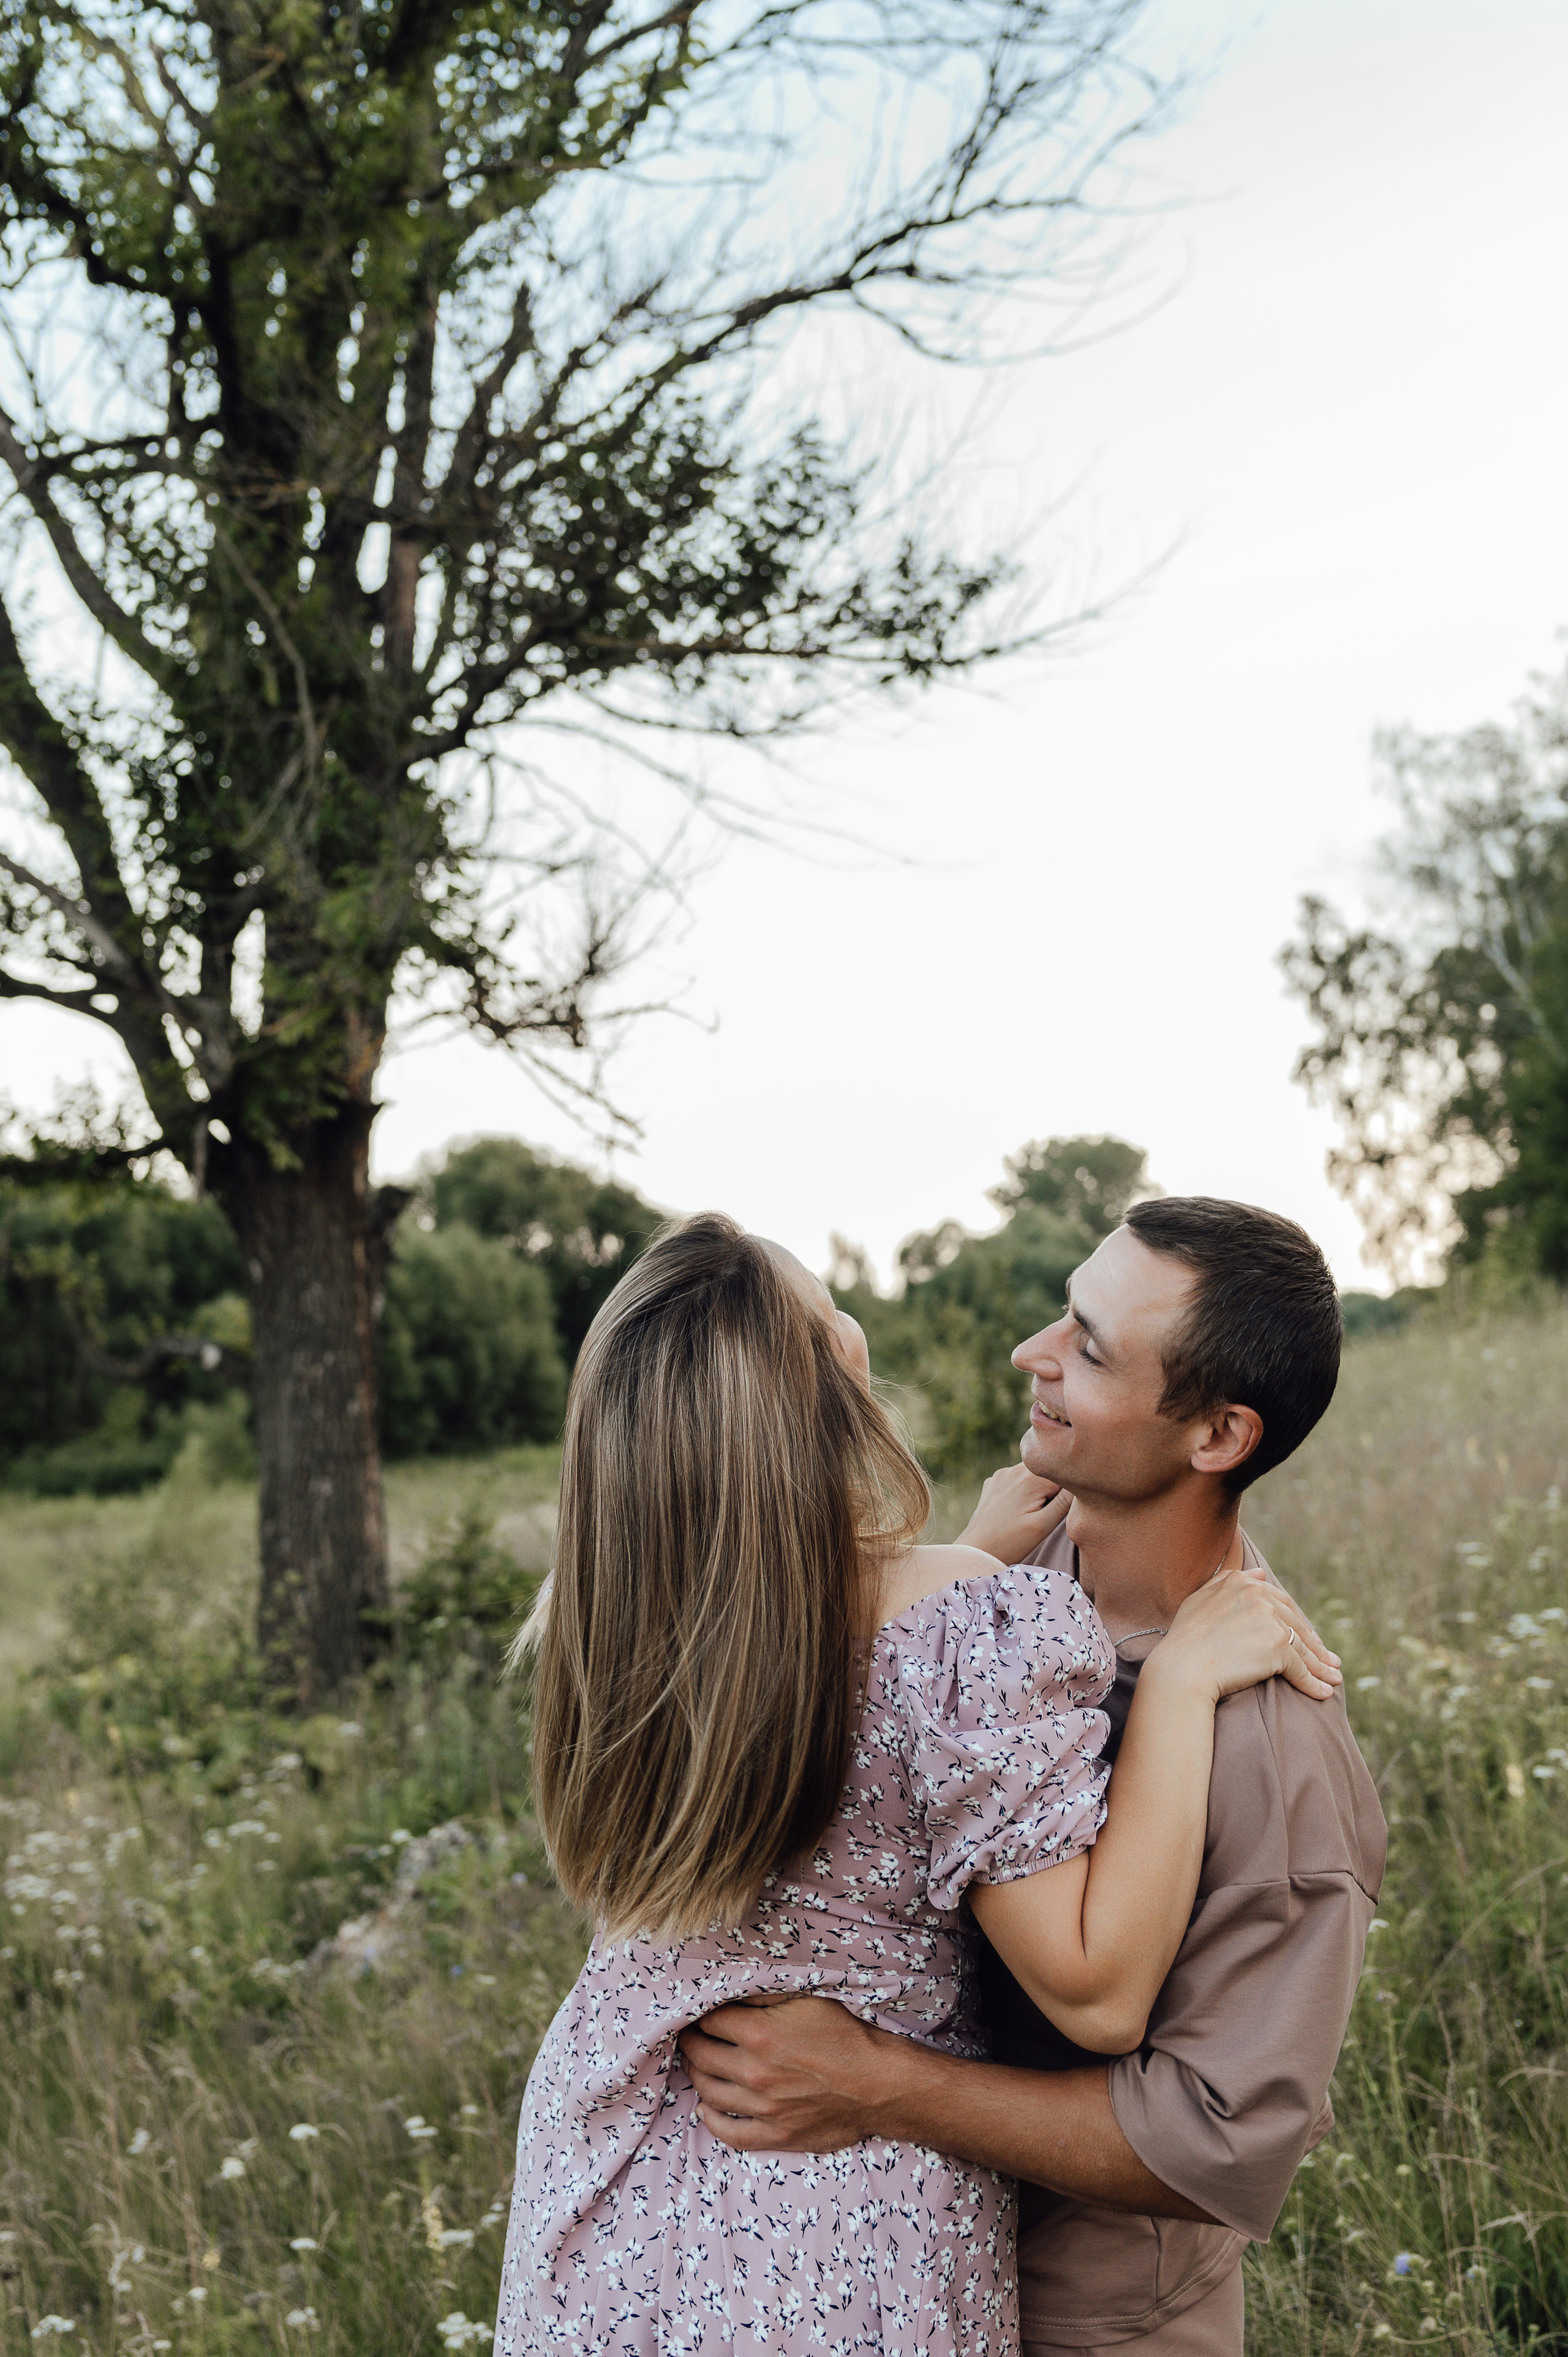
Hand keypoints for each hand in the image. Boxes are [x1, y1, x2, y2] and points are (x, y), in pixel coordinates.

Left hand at [678, 1996, 901, 2152]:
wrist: (877, 2083)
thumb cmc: (843, 2035)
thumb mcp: (804, 1999)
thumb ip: (764, 1995)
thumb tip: (731, 1993)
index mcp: (758, 2034)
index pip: (708, 2022)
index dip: (698, 2016)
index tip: (696, 2014)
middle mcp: (753, 2073)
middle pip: (700, 2056)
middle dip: (690, 2043)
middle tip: (689, 2037)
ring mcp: (762, 2108)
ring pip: (708, 2092)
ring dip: (696, 2076)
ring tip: (696, 2065)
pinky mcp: (775, 2135)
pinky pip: (729, 2133)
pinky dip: (711, 2120)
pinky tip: (706, 2109)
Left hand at [956, 1462, 1069, 1564]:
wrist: (975, 1550)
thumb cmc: (1011, 1542)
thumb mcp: (1043, 1525)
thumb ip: (1065, 1501)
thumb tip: (1083, 1480)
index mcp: (1031, 1477)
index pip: (1065, 1473)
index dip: (1070, 1490)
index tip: (1062, 1508)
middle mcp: (1016, 1468)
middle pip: (1050, 1471)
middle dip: (1053, 1489)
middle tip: (1044, 1514)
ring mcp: (1002, 1473)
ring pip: (1034, 1475)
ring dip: (1038, 1489)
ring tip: (1030, 1514)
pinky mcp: (994, 1481)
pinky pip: (1017, 1480)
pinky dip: (1022, 1491)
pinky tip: (1017, 1511)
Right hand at [1153, 1569, 1341, 1704]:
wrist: (1181, 1669)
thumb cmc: (1185, 1639)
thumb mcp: (1200, 1600)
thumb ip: (1227, 1581)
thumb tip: (1261, 1573)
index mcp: (1240, 1583)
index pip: (1280, 1603)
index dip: (1297, 1622)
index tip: (1307, 1637)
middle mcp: (1258, 1596)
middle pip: (1296, 1624)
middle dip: (1315, 1645)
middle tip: (1330, 1661)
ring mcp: (1270, 1621)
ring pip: (1302, 1647)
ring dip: (1321, 1666)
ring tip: (1333, 1678)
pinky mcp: (1277, 1648)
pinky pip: (1300, 1669)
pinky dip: (1313, 1683)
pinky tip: (1322, 1693)